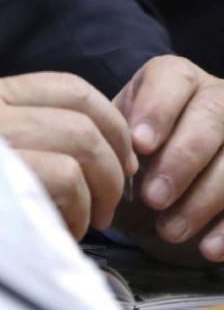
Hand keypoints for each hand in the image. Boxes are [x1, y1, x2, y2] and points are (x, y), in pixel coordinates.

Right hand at [0, 71, 137, 309]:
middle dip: (114, 166)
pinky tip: (52, 236)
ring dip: (96, 196)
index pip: (71, 87)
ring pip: (77, 149)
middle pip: (83, 117)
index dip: (110, 127)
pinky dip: (73, 216)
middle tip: (107, 206)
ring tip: (78, 225)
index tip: (116, 166)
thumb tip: (83, 159)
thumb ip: (11, 140)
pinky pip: (56, 183)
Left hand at [114, 54, 223, 262]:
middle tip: (152, 197)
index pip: (172, 79)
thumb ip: (117, 138)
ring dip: (202, 200)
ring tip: (169, 230)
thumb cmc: (141, 152)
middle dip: (181, 160)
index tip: (139, 145)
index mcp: (177, 78)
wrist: (168, 179)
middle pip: (210, 119)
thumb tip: (113, 157)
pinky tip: (207, 248)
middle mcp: (216, 97)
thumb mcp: (124, 135)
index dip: (157, 111)